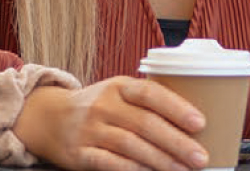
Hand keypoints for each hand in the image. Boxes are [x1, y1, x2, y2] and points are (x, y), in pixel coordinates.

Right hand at [13, 76, 208, 170]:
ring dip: (161, 160)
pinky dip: (133, 169)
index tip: (200, 123)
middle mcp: (104, 105)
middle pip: (146, 124)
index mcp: (119, 87)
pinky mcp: (80, 153)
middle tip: (200, 157)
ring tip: (183, 169)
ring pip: (131, 145)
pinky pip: (110, 163)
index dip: (177, 108)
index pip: (151, 93)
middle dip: (177, 143)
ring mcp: (90, 130)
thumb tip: (195, 121)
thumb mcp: (119, 94)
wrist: (49, 119)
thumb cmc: (97, 107)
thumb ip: (148, 102)